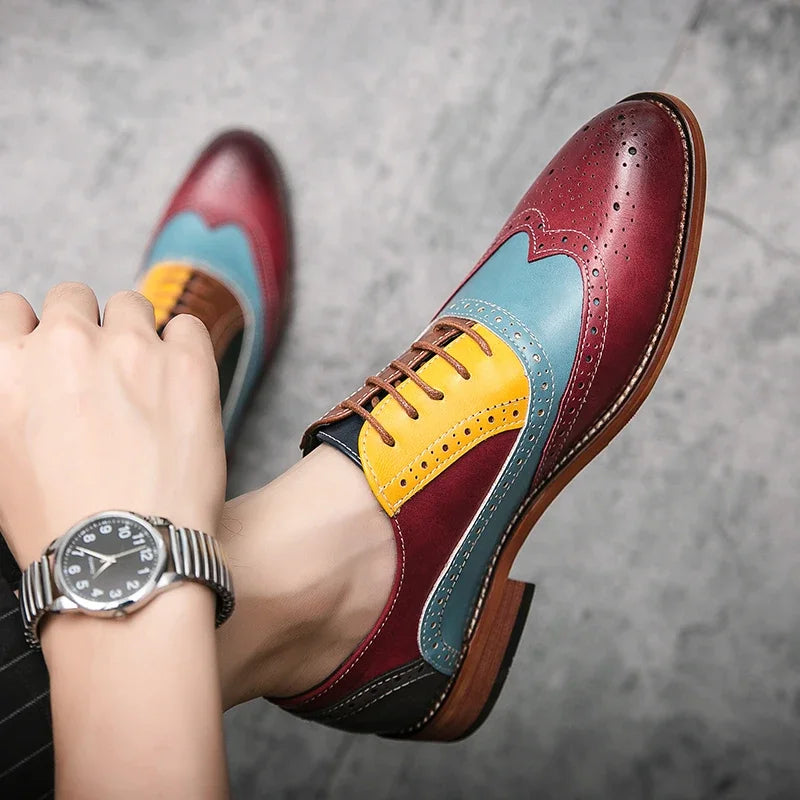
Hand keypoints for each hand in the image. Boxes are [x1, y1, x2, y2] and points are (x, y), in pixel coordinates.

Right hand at [0, 283, 225, 566]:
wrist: (126, 556)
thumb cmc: (58, 525)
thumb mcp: (1, 460)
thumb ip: (10, 398)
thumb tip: (25, 380)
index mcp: (6, 367)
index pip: (13, 309)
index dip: (36, 332)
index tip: (55, 357)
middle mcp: (64, 344)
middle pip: (74, 298)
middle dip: (86, 327)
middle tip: (103, 371)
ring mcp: (130, 349)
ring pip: (131, 306)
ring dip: (134, 333)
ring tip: (144, 380)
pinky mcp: (186, 364)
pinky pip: (186, 324)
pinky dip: (182, 345)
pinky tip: (180, 379)